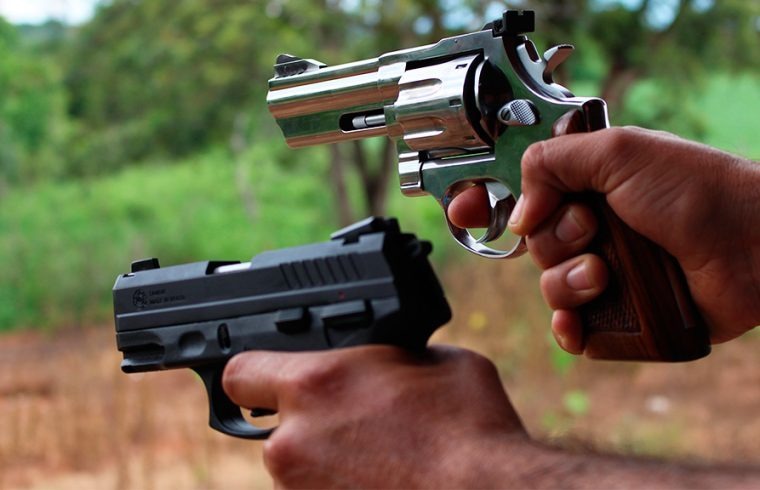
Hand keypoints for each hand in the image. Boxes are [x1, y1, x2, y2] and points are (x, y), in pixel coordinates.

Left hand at [222, 345, 530, 487]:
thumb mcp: (437, 360)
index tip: (272, 376)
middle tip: (351, 418)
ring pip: (296, 464)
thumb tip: (391, 360)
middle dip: (304, 418)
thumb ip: (392, 356)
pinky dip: (340, 485)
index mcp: (316, 383)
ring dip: (324, 455)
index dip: (257, 372)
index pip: (239, 372)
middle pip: (273, 423)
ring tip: (378, 454)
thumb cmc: (470, 430)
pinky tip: (382, 478)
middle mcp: (293, 440)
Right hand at [449, 127, 759, 352]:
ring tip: (607, 272)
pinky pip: (574, 329)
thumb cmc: (697, 190)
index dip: (488, 200)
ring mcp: (607, 271)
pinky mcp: (622, 314)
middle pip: (531, 243)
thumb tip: (520, 211)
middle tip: (594, 229)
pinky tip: (578, 326)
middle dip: (555, 240)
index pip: (522, 192)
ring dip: (569, 281)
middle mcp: (593, 227)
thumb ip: (552, 162)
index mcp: (588, 184)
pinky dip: (571, 328)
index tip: (465, 207)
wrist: (754, 247)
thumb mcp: (619, 152)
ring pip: (549, 287)